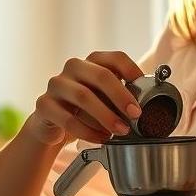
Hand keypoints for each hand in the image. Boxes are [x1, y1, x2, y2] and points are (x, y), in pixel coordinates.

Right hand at [24, 51, 143, 146]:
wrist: (53, 125)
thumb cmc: (86, 110)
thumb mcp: (106, 99)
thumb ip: (123, 96)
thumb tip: (151, 104)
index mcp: (93, 62)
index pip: (115, 57)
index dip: (132, 70)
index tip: (144, 87)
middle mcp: (73, 67)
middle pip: (100, 75)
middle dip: (121, 96)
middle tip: (136, 114)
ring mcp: (56, 84)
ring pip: (83, 96)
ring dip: (106, 116)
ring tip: (121, 130)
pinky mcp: (44, 104)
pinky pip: (68, 119)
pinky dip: (88, 131)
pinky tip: (101, 138)